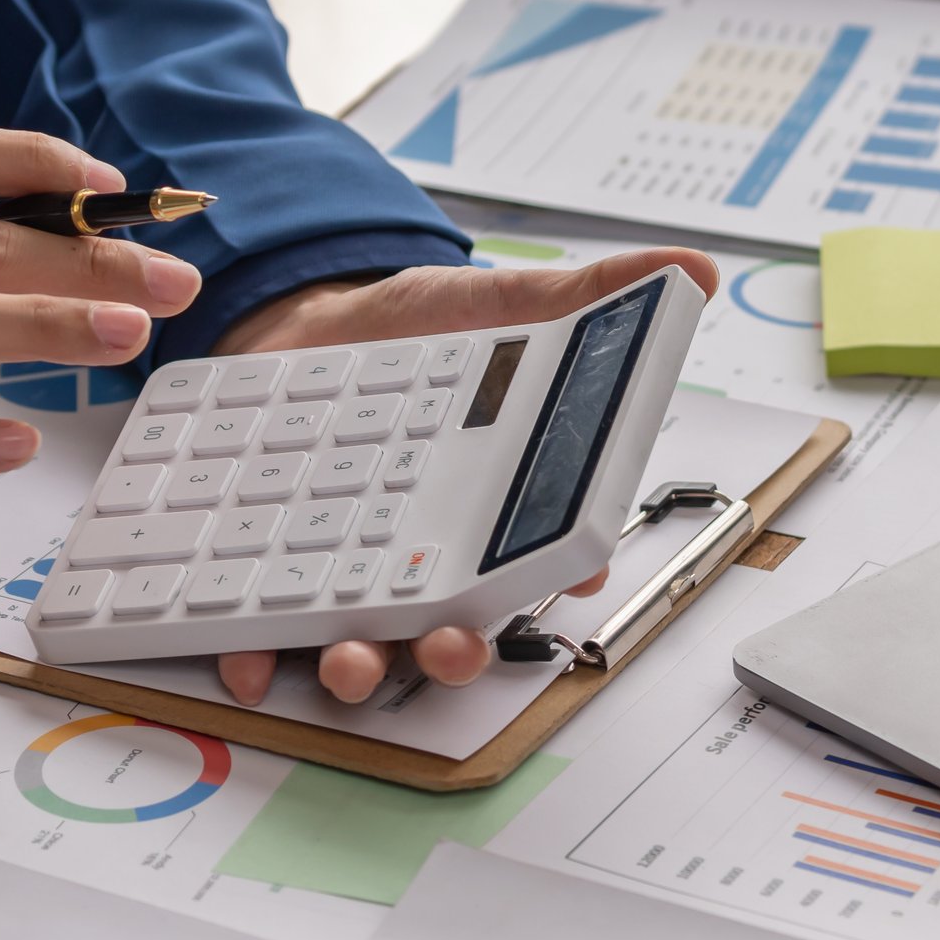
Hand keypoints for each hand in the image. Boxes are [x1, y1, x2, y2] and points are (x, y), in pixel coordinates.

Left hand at [204, 246, 711, 705]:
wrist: (296, 321)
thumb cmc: (409, 331)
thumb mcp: (497, 302)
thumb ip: (584, 297)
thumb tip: (690, 270)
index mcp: (500, 509)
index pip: (547, 559)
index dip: (564, 580)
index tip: (572, 583)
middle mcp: (433, 558)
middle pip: (458, 627)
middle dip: (458, 652)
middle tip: (454, 646)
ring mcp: (354, 574)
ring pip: (370, 646)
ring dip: (362, 669)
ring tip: (351, 660)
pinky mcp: (279, 574)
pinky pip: (271, 635)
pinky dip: (260, 659)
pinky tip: (249, 659)